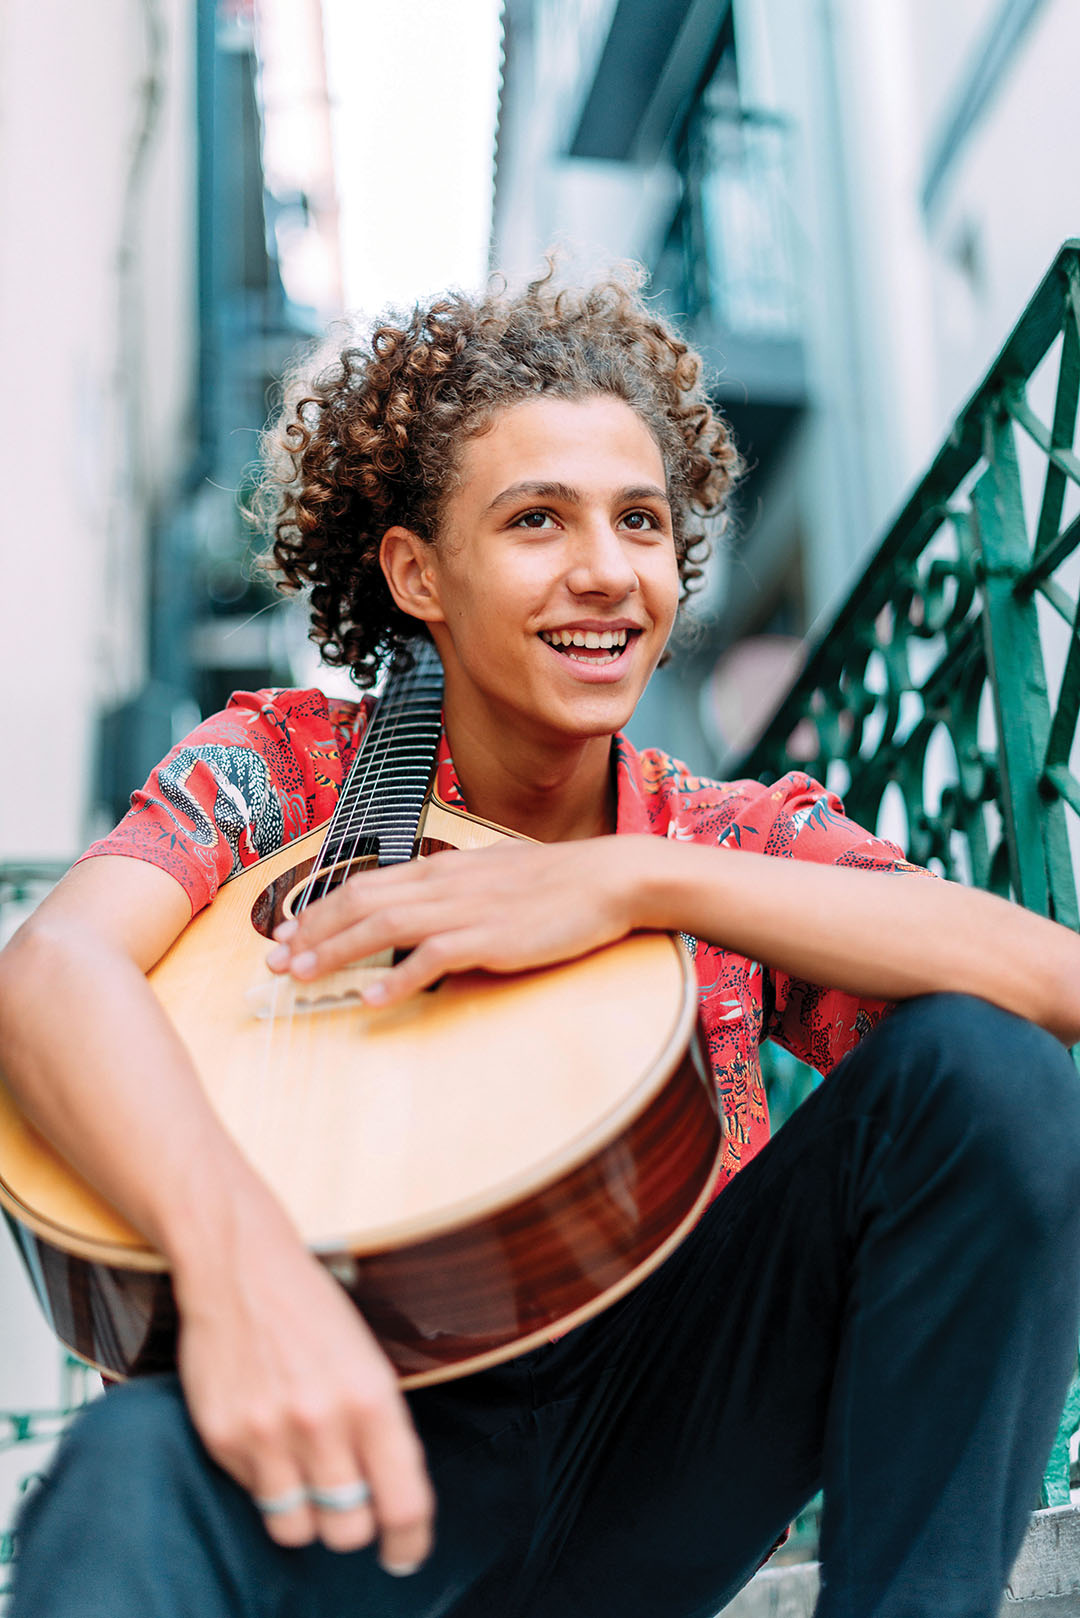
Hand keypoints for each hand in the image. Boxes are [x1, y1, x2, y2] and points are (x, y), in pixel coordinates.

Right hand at [174, 1216, 434, 1565]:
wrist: (240, 1266)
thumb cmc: (313, 1310)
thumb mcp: (368, 1359)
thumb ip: (380, 1427)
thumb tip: (391, 1498)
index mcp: (372, 1398)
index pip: (403, 1503)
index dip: (410, 1541)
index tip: (405, 1553)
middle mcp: (322, 1421)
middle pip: (350, 1530)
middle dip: (355, 1524)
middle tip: (350, 1502)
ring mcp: (267, 1433)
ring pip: (298, 1529)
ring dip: (308, 1514)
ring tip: (307, 1475)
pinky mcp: (223, 1437)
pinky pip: (254, 1496)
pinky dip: (266, 1481)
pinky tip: (268, 1437)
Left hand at [265, 836, 652, 1006]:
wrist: (609, 879)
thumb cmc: (559, 881)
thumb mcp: (495, 874)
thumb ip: (456, 888)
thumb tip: (427, 906)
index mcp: (442, 869)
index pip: (365, 883)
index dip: (321, 908)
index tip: (290, 931)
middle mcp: (443, 884)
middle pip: (359, 902)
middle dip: (311, 932)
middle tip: (273, 961)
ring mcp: (463, 910)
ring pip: (380, 927)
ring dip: (333, 952)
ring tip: (299, 976)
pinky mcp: (487, 938)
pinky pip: (429, 959)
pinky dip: (394, 978)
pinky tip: (369, 997)